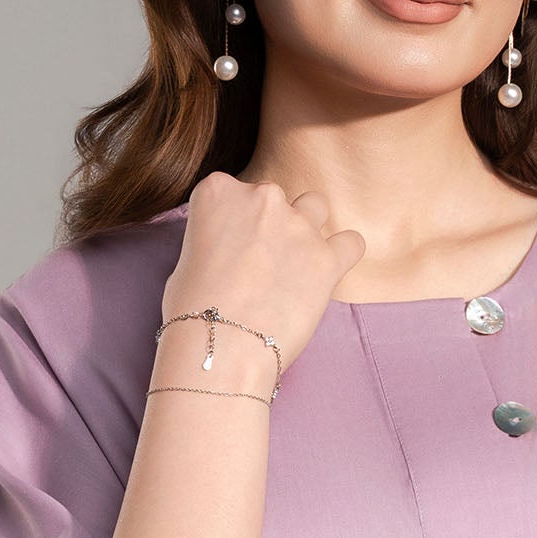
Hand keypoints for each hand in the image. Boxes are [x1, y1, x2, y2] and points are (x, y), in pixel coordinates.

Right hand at [165, 172, 364, 373]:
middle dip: (267, 225)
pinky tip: (328, 271)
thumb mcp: (186, 258)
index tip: (228, 249)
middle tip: (257, 265)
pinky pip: (351, 242)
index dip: (231, 222)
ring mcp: (298, 225)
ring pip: (315, 207)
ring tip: (293, 264)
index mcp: (218, 191)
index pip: (229, 191)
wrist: (220, 347)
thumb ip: (213, 239)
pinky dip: (343, 253)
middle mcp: (262, 198)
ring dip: (306, 228)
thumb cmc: (191, 310)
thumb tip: (228, 250)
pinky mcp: (327, 258)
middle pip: (272, 199)